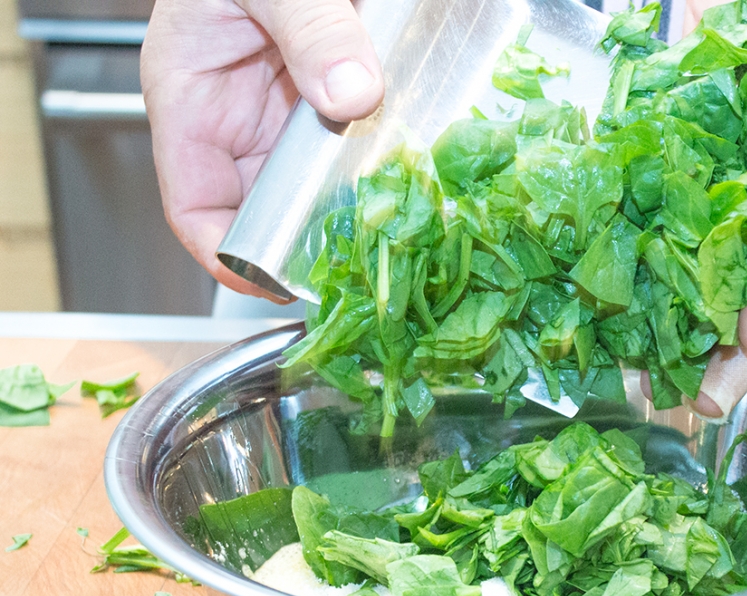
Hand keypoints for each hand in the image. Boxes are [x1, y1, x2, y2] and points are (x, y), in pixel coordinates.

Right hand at [140, 0, 384, 297]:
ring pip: (318, 187)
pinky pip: (356, 149)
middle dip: (312, 240)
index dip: (232, 258)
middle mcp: (241, 120)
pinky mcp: (335, 100)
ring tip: (403, 227)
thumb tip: (354, 92)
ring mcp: (289, 114)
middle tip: (368, 259)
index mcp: (192, 100)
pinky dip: (386, 165)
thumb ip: (310, 29)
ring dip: (358, 206)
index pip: (197, 209)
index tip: (282, 283)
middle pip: (268, 211)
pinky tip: (420, 177)